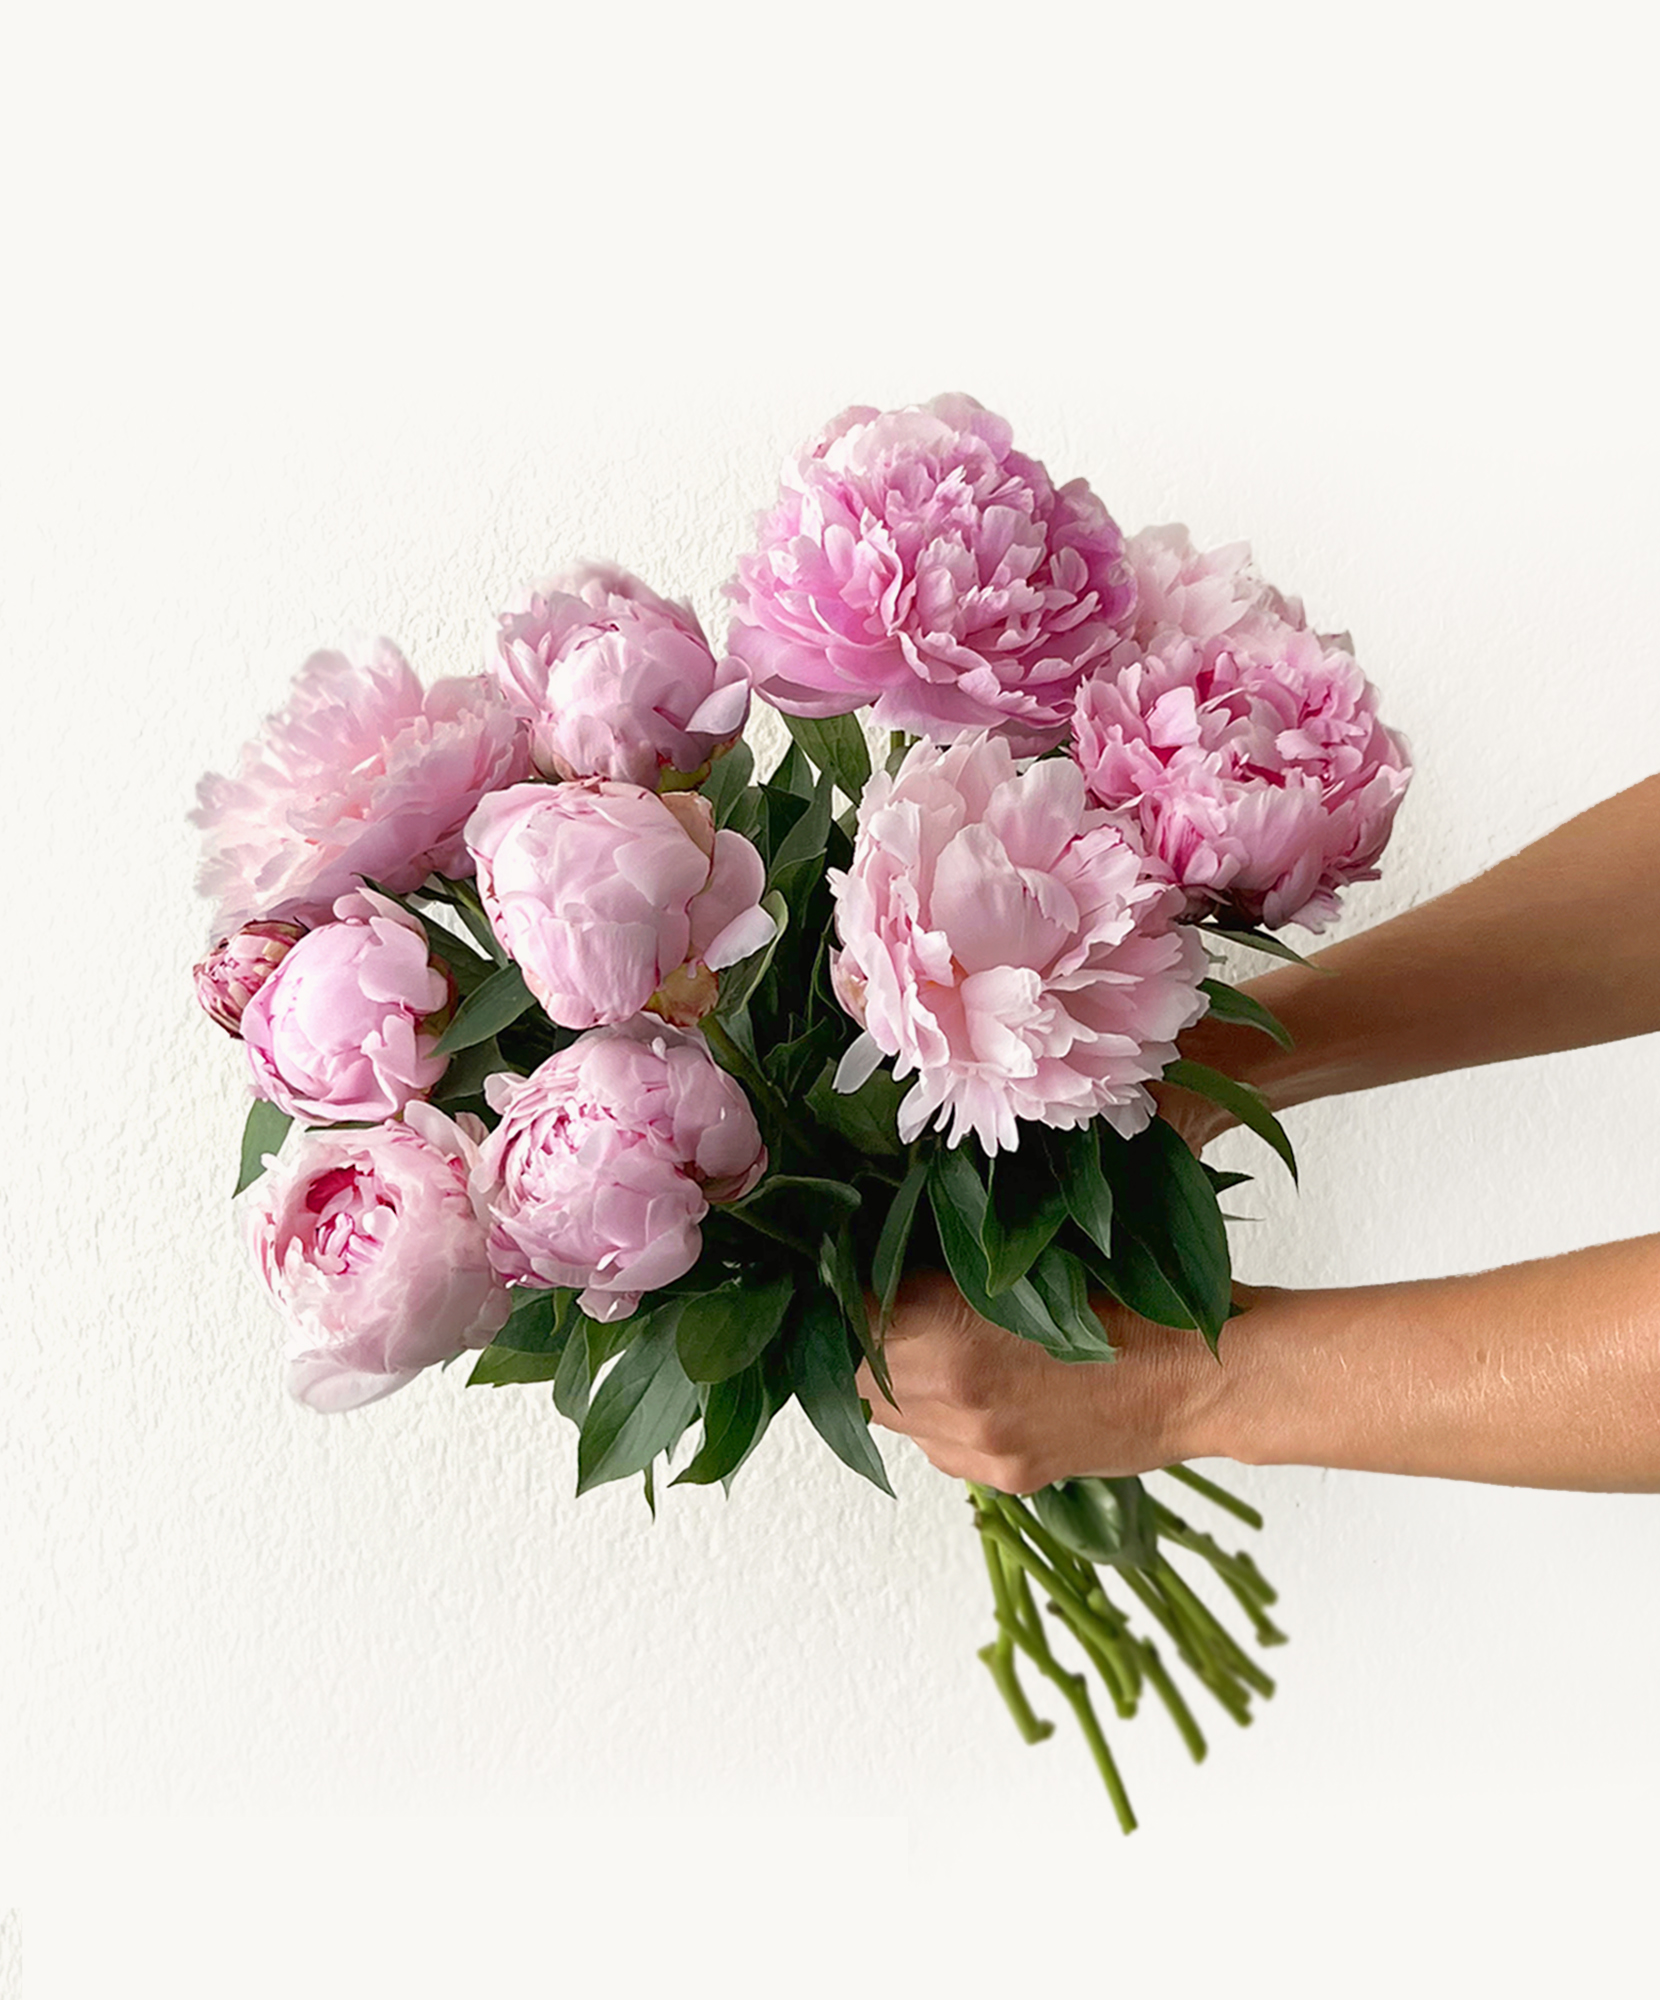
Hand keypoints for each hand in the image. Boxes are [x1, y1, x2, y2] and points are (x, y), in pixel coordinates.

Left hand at [853, 1268, 1223, 1493]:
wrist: (1204, 1375)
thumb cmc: (1130, 1295)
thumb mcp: (1029, 1256)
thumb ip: (952, 1262)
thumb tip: (892, 1253)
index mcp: (947, 1328)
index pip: (849, 1315)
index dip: (843, 1293)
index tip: (848, 1271)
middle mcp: (951, 1396)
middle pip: (859, 1374)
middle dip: (865, 1341)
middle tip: (888, 1306)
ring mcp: (976, 1445)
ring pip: (894, 1417)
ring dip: (900, 1382)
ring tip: (936, 1345)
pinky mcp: (1003, 1476)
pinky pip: (938, 1447)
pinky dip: (941, 1418)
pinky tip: (978, 1386)